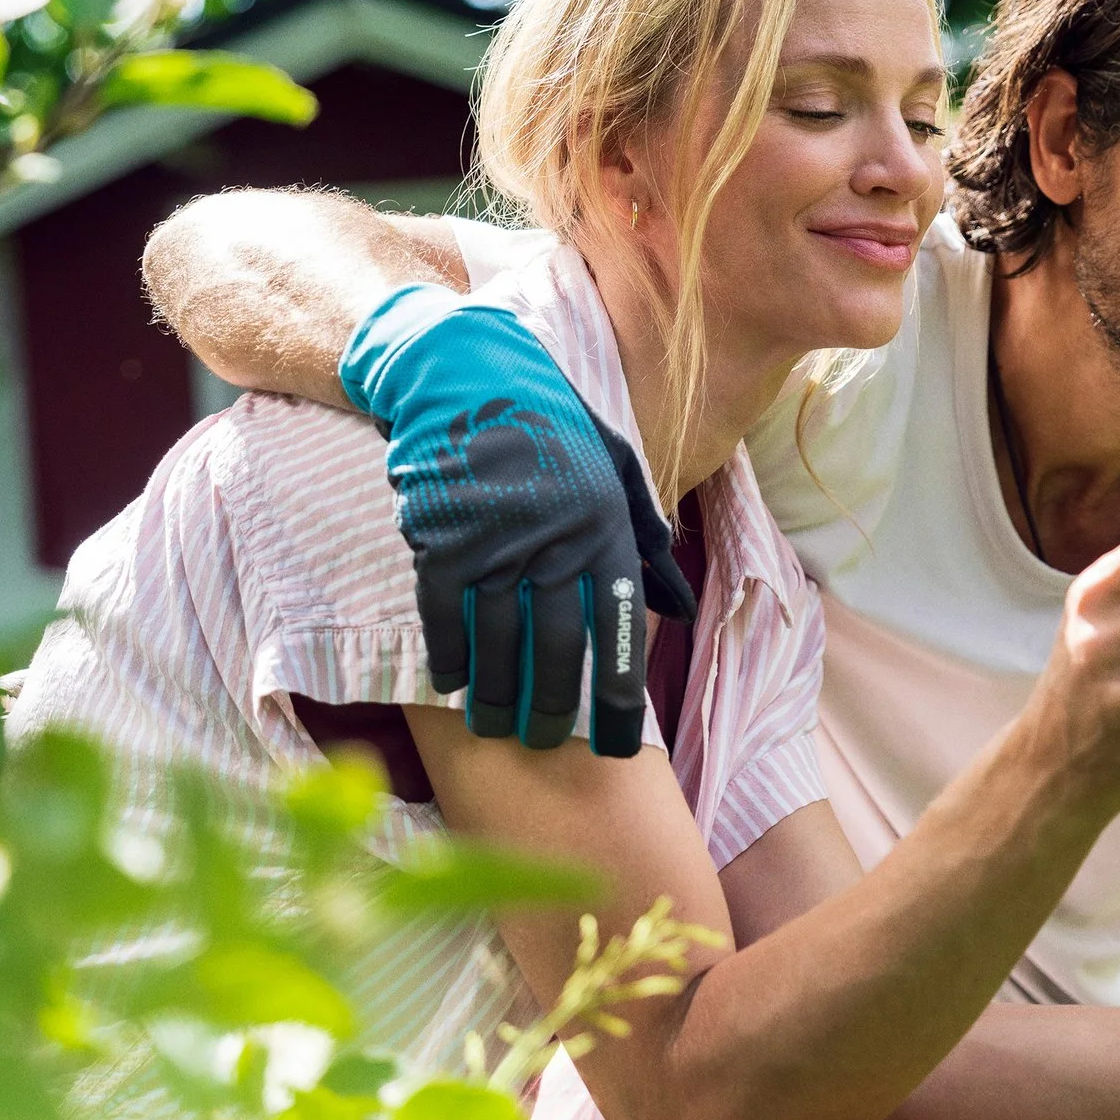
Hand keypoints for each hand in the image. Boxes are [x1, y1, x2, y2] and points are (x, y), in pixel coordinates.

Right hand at [339, 283, 696, 754]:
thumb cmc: (552, 428)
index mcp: (605, 525)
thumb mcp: (617, 472)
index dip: (616, 696)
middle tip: (544, 744)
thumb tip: (681, 607)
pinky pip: (443, 616)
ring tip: (498, 729)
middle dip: (550, 709)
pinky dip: (449, 656)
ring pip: (496, 643)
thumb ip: (648, 544)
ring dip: (496, 696)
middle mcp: (554, 538)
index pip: (617, 629)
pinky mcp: (438, 538)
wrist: (465, 373)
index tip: (618, 746)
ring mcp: (493, 540)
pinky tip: (454, 686)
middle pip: (555, 649)